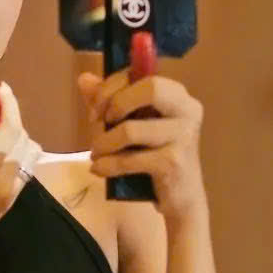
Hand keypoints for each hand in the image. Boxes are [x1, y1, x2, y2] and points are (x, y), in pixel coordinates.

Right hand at [0, 82, 41, 272]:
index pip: (12, 125)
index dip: (9, 103)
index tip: (0, 88)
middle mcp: (8, 179)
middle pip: (24, 137)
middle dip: (11, 118)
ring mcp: (12, 194)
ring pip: (30, 154)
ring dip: (16, 136)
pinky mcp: (9, 203)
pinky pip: (24, 170)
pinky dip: (15, 154)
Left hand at [77, 69, 206, 223]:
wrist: (181, 198)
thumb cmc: (155, 155)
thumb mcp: (133, 123)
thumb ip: (110, 100)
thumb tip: (84, 79)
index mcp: (178, 94)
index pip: (141, 75)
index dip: (111, 87)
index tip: (96, 109)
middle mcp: (188, 110)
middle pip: (151, 89)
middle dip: (115, 104)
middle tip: (99, 124)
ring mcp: (183, 137)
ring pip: (131, 130)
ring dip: (103, 143)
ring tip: (96, 153)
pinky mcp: (174, 164)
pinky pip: (129, 160)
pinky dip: (108, 165)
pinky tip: (98, 169)